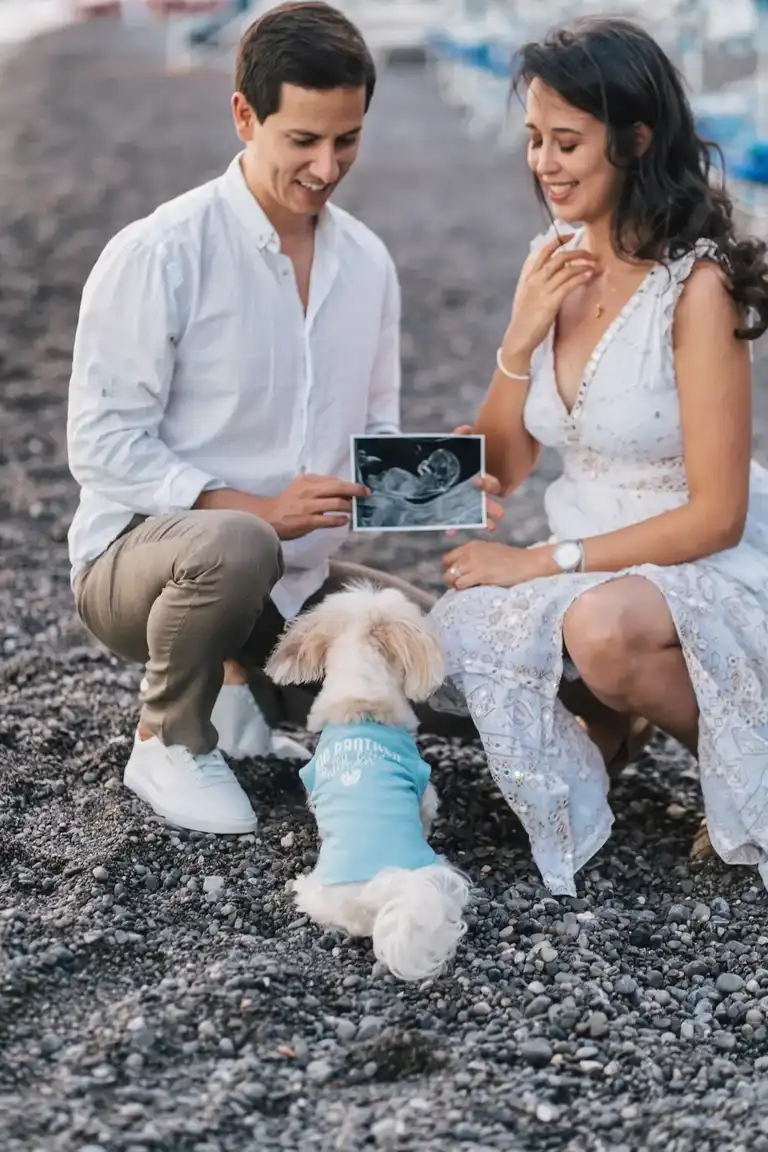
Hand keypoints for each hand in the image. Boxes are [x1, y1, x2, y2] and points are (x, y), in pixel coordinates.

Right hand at [262, 473, 369, 539]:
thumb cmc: (286, 503)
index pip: (334, 480)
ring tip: (355, 509)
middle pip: (339, 487)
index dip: (349, 484)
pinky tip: (344, 520)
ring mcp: (309, 506)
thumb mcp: (300, 488)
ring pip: (337, 503)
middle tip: (367, 494)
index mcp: (307, 480)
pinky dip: (340, 519)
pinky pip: (330, 520)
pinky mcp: (308, 521)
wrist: (267, 517)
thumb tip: (340, 489)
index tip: (360, 487)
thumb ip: (317, 486)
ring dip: (350, 506)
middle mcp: (309, 491)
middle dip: (356, 490)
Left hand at [443, 540, 552, 589]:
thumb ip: (475, 558)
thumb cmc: (511, 559)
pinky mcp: (479, 573)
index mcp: (471, 545)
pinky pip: (461, 583)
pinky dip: (463, 588)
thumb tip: (464, 571)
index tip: (457, 576)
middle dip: (451, 578)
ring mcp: (473, 562)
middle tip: (460, 585)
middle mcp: (469, 552)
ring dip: (456, 584)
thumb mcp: (489, 552)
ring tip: (466, 588)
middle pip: (448, 568)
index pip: (449, 558)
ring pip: (451, 576)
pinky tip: (472, 589)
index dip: (450, 568)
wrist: (526, 563)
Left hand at [447, 424, 503, 534]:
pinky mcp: (448, 513)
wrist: (417, 469)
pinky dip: (453, 527)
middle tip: (499, 514)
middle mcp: (472, 494)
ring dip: (483, 522)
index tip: (477, 481)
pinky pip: (454, 523)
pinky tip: (450, 531)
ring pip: (475, 516)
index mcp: (476, 479)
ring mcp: (461, 505)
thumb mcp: (446, 447)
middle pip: (487, 502)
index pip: (490, 483)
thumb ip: (457, 439)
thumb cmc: (438, 457)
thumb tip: (467, 428)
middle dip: (493, 508)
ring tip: (489, 528)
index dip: (487, 483)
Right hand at [503, 234, 597, 358]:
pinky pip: (569, 284)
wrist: (519, 338)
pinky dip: (581, 277)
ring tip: (595, 265)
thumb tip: (555, 275)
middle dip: (577, 253)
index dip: (558, 241)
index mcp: (529, 277)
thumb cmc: (525, 320)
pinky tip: (589, 275)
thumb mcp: (529, 296)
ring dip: (583, 265)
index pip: (544, 252)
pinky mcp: (551, 302)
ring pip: (566, 270)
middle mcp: (536, 280)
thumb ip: (539, 284)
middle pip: (559, 258)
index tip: (571, 235)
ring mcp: (543, 291)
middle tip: (590, 254)